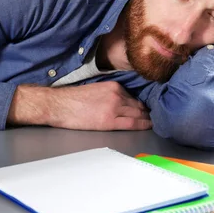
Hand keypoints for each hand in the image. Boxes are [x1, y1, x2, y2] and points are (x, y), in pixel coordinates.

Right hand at [7, 81, 151, 130]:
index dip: (141, 105)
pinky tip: (149, 126)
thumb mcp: (95, 90)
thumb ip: (109, 94)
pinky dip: (143, 125)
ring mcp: (114, 108)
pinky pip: (132, 123)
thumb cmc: (72, 99)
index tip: (147, 110)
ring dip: (147, 119)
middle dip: (147, 112)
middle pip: (138, 105)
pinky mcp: (110, 121)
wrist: (59, 105)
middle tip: (153, 118)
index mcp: (113, 86)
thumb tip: (121, 103)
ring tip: (153, 123)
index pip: (133, 97)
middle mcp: (117, 95)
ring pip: (138, 114)